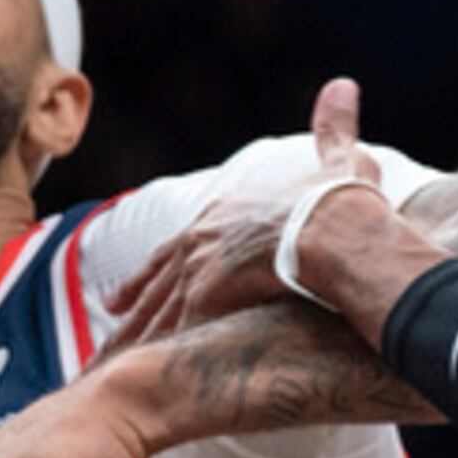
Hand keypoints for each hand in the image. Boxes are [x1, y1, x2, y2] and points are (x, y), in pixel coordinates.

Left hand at [107, 78, 388, 348]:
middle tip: (114, 316)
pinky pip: (172, 333)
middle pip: (158, 276)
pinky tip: (143, 373)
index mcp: (227, 212)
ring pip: (158, 308)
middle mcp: (203, 237)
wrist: (343, 235)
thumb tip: (343, 84)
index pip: (184, 241)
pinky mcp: (205, 297)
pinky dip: (157, 354)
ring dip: (139, 333)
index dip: (164, 260)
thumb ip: (335, 128)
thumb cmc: (343, 205)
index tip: (149, 272)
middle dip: (137, 298)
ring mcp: (199, 266)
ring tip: (118, 357)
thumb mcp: (339, 161)